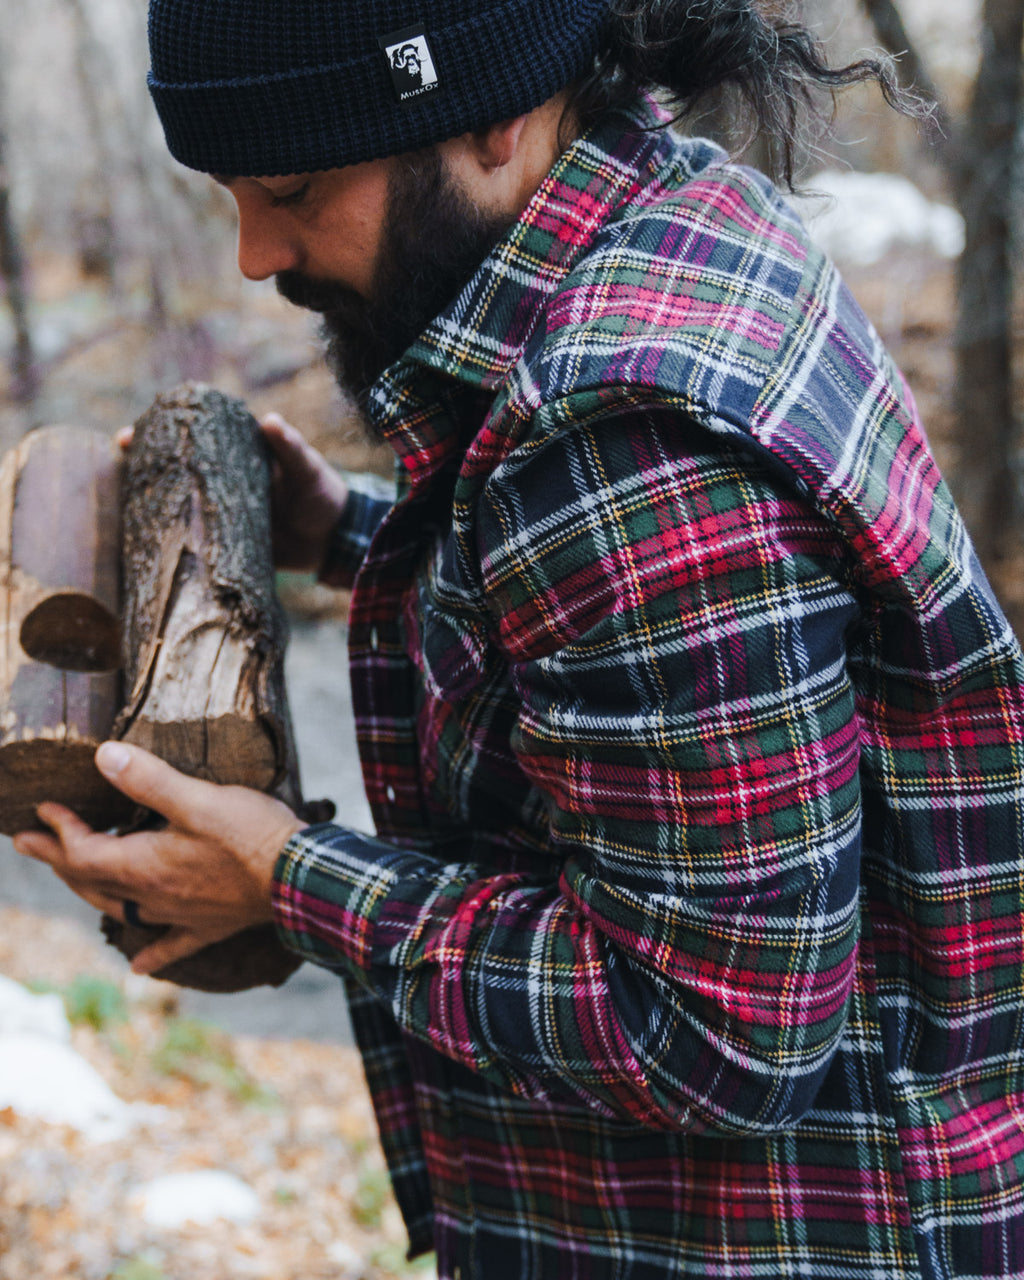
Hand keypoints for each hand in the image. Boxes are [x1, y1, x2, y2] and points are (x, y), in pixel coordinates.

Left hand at [12, 742, 305, 975]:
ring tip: (72, 880)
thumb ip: (148, 780)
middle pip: (91, 881)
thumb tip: (103, 757)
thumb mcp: (198, 798)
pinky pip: (170, 944)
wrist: (300, 879)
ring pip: (119, 909)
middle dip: (57, 859)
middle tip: (28, 842)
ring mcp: (179, 915)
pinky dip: (151, 953)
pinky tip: (139, 966)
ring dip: (89, 892)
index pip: (83, 850)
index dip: (59, 829)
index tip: (43, 807)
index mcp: (144, 866)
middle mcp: (152, 896)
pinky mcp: (209, 925)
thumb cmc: (251, 836)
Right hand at [116, 413, 348, 573]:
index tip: (131, 433)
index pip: (192, 439)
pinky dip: (172, 540)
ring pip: (178, 505)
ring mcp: (218, 514)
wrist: (333, 540)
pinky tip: (144, 540)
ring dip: (151, 503)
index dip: (161, 434)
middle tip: (118, 461)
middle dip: (144, 466)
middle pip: (175, 470)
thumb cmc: (321, 493)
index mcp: (236, 458)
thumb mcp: (307, 469)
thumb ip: (290, 448)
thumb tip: (270, 420)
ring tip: (119, 500)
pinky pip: (192, 540)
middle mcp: (220, 483)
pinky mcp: (223, 545)